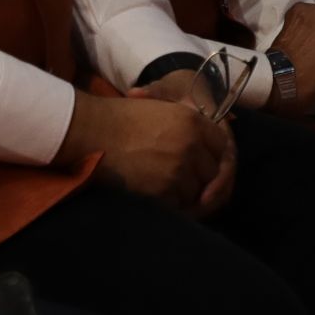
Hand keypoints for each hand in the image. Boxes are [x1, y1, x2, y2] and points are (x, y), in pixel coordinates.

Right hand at [67, 86, 234, 213]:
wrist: (91, 132)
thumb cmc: (119, 118)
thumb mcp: (161, 109)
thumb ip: (187, 126)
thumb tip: (204, 145)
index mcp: (193, 121)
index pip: (223, 146)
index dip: (214, 157)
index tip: (204, 165)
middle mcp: (191, 145)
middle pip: (214, 173)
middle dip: (203, 180)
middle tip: (187, 184)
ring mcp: (179, 169)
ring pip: (197, 192)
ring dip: (186, 194)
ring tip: (167, 189)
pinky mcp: (163, 190)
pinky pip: (179, 206)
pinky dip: (171, 205)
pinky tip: (157, 197)